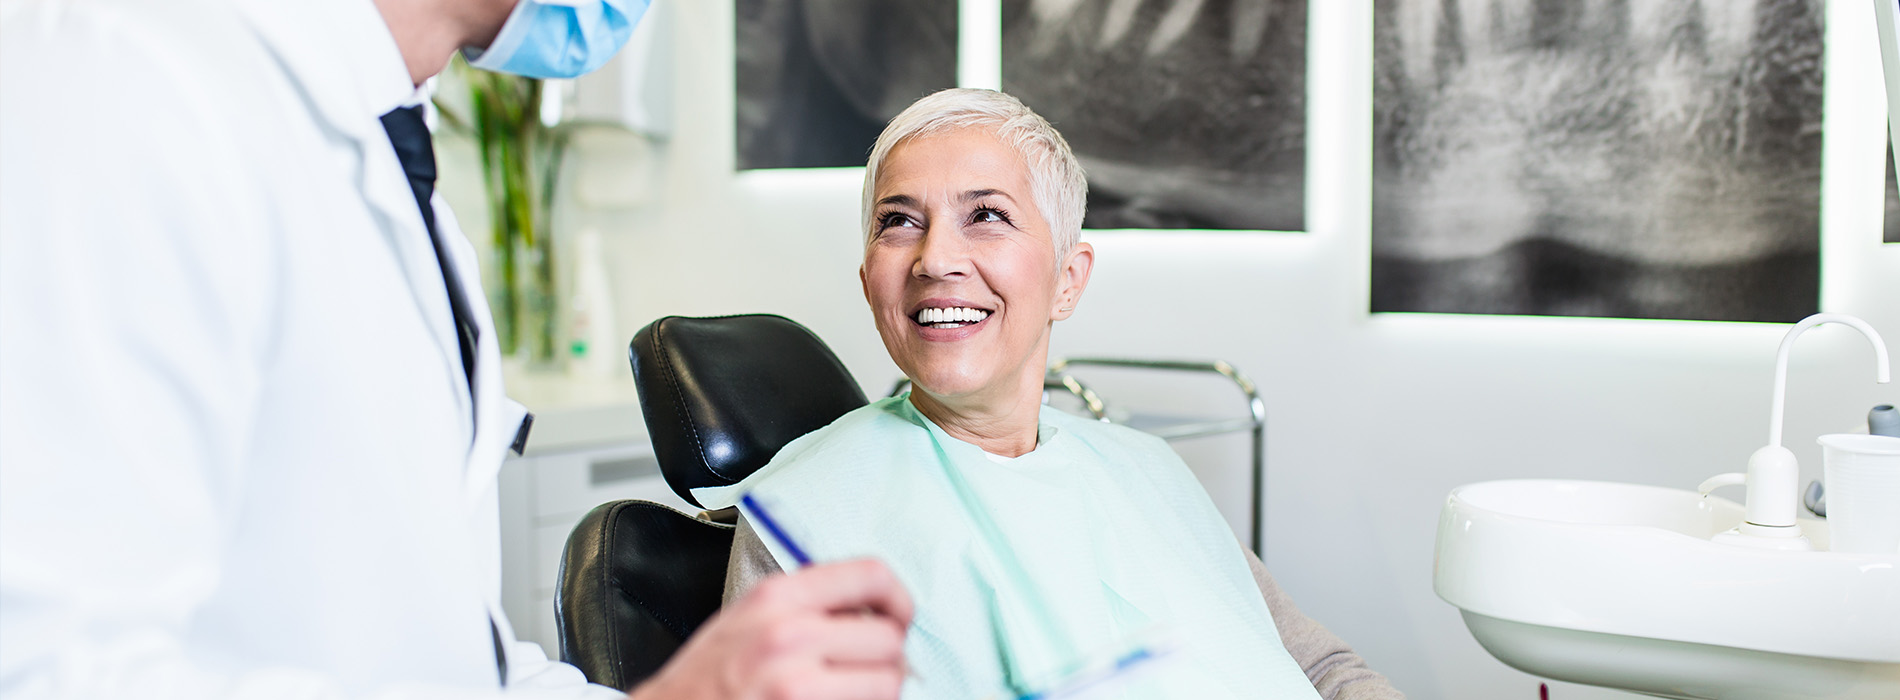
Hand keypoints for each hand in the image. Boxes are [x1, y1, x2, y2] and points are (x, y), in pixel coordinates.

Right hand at [628, 558, 913, 699]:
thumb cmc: (706, 676)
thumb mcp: (749, 616)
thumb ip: (807, 603)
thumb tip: (871, 608)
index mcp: (778, 596)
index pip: (872, 575)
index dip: (900, 598)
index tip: (899, 616)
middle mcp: (789, 633)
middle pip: (889, 636)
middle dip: (888, 656)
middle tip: (871, 666)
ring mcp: (796, 681)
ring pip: (888, 680)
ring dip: (880, 689)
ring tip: (851, 690)